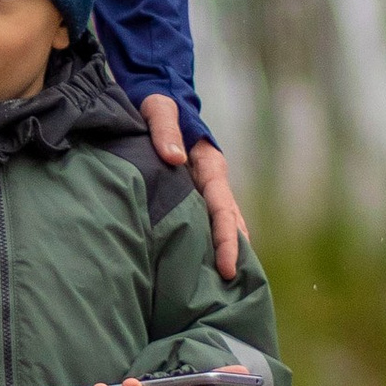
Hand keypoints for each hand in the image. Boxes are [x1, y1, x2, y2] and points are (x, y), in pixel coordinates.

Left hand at [139, 98, 246, 281]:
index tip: (226, 268)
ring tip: (223, 291)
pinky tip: (200, 269)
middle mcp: (212, 181)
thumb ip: (164, 131)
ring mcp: (203, 189)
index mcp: (210, 166)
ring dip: (224, 253)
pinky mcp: (189, 193)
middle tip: (232, 292)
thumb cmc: (156, 103)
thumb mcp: (158, 110)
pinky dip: (207, 244)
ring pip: (220, 226)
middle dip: (232, 256)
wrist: (153, 94)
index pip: (223, 209)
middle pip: (229, 224)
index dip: (226, 240)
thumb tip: (174, 158)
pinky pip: (203, 222)